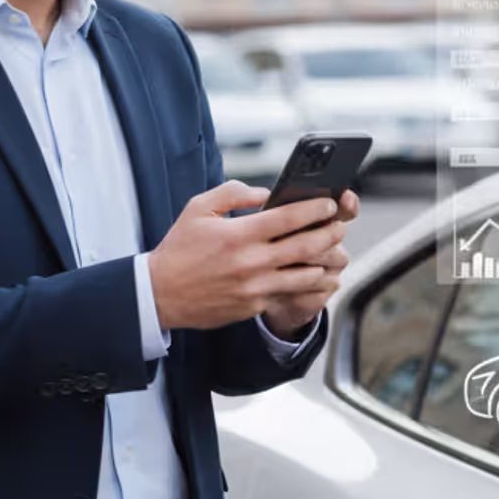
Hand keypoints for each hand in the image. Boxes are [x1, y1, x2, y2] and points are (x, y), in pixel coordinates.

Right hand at [148, 181, 347, 331]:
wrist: (159, 294)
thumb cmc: (179, 248)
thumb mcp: (198, 208)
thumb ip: (232, 193)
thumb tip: (265, 193)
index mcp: (239, 234)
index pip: (289, 217)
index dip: (316, 209)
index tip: (329, 203)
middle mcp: (251, 261)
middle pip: (306, 246)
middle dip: (330, 233)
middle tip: (339, 225)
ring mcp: (255, 287)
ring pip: (305, 275)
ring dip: (325, 261)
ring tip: (333, 250)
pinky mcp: (254, 306)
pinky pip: (289, 294)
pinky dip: (307, 284)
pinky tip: (316, 275)